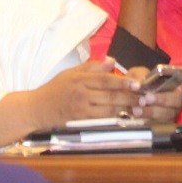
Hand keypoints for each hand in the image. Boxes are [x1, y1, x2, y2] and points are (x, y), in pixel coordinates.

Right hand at [25, 60, 144, 127]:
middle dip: (129, 97)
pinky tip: (124, 117)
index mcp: (80, 79)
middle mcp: (81, 93)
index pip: (105, 80)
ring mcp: (81, 109)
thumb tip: (112, 61)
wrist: (37, 108)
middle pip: (109, 95)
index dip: (122, 82)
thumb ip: (93, 66)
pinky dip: (113, 118)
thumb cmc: (55, 88)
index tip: (137, 83)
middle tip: (144, 97)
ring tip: (139, 107)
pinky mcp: (80, 121)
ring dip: (125, 109)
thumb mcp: (71, 72)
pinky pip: (100, 120)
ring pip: (107, 109)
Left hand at [125, 65, 181, 121]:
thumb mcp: (135, 75)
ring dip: (152, 112)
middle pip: (179, 100)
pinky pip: (159, 124)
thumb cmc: (137, 83)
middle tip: (148, 98)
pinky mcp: (162, 123)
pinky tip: (137, 117)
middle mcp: (175, 98)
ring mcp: (170, 112)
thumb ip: (136, 77)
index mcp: (173, 82)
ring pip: (168, 114)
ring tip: (137, 109)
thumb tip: (137, 85)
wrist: (128, 98)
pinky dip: (147, 120)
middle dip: (164, 99)